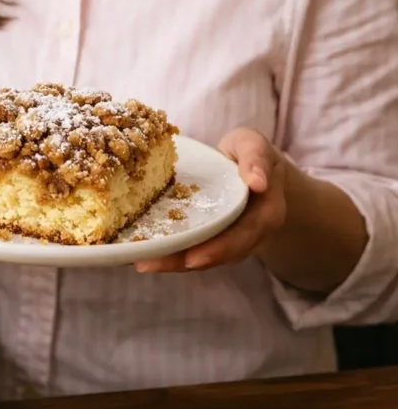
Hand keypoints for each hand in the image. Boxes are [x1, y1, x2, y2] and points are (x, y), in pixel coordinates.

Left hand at [135, 127, 286, 273]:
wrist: (253, 165)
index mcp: (267, 212)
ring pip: (206, 256)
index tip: (193, 258)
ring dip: (174, 262)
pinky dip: (173, 254)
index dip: (220, 248)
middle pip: (220, 254)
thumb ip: (255, 159)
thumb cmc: (250, 152)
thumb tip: (258, 182)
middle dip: (185, 260)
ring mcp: (233, 239)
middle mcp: (252, 234)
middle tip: (151, 263)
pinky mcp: (215, 237)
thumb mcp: (253, 145)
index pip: (245, 234)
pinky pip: (197, 248)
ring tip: (141, 262)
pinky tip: (146, 254)